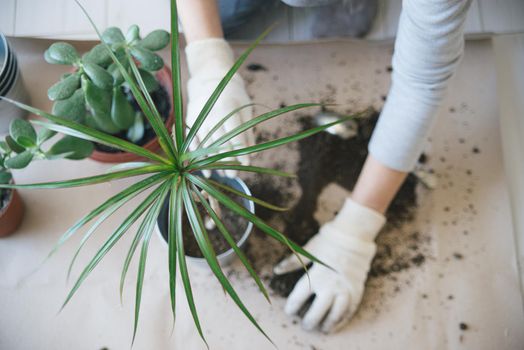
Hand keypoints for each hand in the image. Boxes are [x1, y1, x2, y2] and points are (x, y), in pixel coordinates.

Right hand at [185, 38, 253, 176]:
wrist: (210, 78)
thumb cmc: (233, 96)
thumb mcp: (245, 110)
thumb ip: (248, 132)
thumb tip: (251, 155)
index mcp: (229, 109)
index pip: (236, 135)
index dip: (242, 152)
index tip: (246, 164)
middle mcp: (212, 114)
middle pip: (220, 143)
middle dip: (227, 162)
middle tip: (233, 175)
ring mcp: (198, 118)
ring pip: (205, 145)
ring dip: (213, 162)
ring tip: (222, 175)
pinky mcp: (189, 122)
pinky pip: (193, 143)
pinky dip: (198, 158)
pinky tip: (205, 170)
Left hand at [274, 197, 384, 331]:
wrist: (354, 235)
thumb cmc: (328, 241)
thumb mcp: (308, 250)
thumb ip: (292, 262)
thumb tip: (276, 270)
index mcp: (316, 274)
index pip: (300, 296)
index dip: (293, 306)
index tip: (289, 312)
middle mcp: (330, 284)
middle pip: (318, 309)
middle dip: (310, 320)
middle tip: (305, 325)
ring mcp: (345, 288)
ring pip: (336, 313)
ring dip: (328, 323)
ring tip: (323, 329)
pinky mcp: (356, 289)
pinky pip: (350, 309)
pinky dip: (343, 319)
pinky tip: (336, 323)